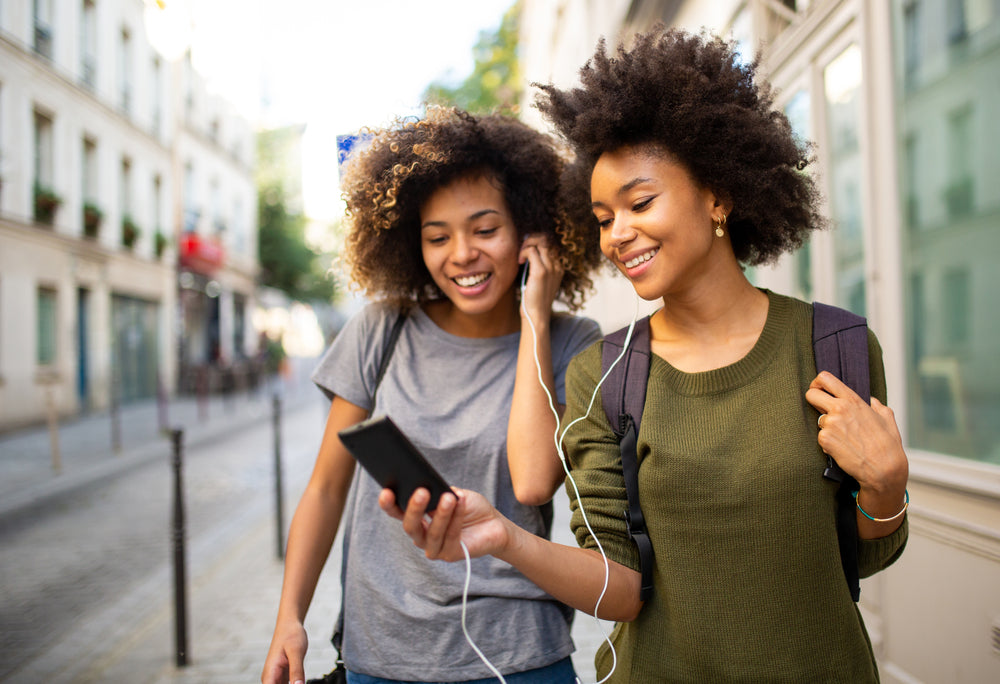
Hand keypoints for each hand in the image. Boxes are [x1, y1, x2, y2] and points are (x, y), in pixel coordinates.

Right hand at [261, 619, 307, 683]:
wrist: (290, 625)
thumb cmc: (290, 635)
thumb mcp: (296, 652)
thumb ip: (297, 671)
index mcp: (270, 674)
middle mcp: (271, 678)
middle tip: (300, 681)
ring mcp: (276, 678)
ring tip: (300, 680)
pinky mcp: (283, 676)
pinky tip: (301, 682)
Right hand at [378, 487, 509, 561]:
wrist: (495, 524)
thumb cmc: (470, 507)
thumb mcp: (454, 493)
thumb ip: (440, 491)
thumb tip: (429, 485)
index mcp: (418, 519)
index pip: (397, 513)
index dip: (388, 504)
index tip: (386, 491)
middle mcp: (422, 536)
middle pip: (410, 526)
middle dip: (414, 509)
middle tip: (421, 491)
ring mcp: (435, 548)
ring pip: (431, 533)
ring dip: (441, 514)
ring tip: (448, 497)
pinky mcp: (450, 554)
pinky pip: (450, 535)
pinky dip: (456, 517)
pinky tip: (460, 502)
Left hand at [518, 234, 564, 323]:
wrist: (536, 315)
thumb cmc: (534, 298)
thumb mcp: (540, 280)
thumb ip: (538, 266)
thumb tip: (528, 251)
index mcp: (559, 267)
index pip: (551, 243)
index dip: (537, 240)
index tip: (526, 246)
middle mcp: (558, 265)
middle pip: (546, 239)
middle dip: (531, 239)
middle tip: (522, 248)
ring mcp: (551, 268)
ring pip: (540, 242)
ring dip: (527, 244)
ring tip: (520, 255)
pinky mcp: (541, 272)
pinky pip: (532, 251)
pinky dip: (523, 252)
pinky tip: (519, 261)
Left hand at [805, 371, 907, 492]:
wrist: (884, 468)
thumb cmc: (888, 445)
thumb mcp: (887, 417)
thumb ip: (876, 405)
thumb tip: (870, 400)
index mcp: (853, 400)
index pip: (825, 379)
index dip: (817, 383)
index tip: (818, 389)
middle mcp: (840, 408)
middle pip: (811, 395)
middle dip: (814, 401)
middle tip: (822, 411)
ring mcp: (830, 424)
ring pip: (818, 420)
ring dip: (827, 428)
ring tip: (845, 438)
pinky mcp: (825, 439)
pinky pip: (821, 437)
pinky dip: (828, 443)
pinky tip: (843, 448)